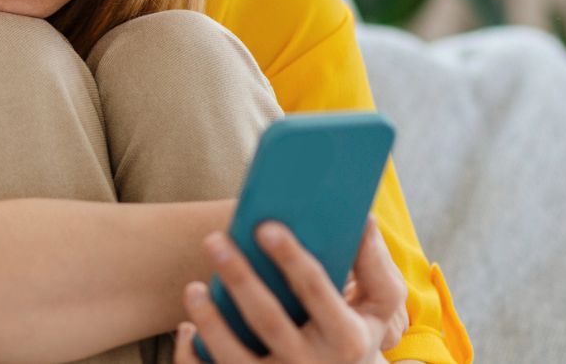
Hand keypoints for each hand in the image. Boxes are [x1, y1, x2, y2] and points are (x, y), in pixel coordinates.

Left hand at [174, 214, 408, 362]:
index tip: (265, 226)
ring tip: (194, 287)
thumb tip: (363, 217)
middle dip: (239, 278)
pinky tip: (186, 329)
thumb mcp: (379, 306)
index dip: (290, 257)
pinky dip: (196, 356)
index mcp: (346, 336)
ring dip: (210, 322)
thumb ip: (373, 264)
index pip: (314, 290)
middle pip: (268, 319)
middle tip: (213, 240)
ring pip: (236, 357)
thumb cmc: (357, 334)